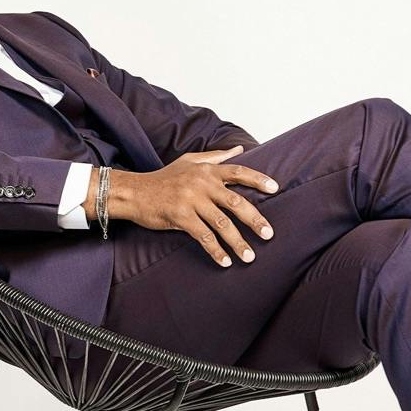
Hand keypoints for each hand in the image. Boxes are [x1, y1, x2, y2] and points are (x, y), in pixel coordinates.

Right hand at [98, 146, 278, 266]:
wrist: (134, 192)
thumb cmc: (164, 178)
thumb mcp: (189, 161)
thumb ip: (216, 157)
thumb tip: (240, 149)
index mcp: (207, 170)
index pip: (238, 172)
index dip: (258, 179)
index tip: (276, 189)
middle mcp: (202, 184)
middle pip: (236, 202)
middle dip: (255, 219)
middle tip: (269, 235)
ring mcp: (191, 201)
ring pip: (222, 224)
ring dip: (238, 242)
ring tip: (249, 256)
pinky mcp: (180, 217)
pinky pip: (203, 236)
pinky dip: (216, 251)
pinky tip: (225, 261)